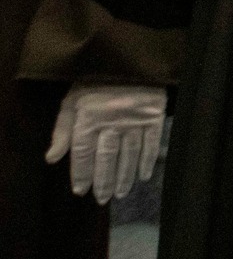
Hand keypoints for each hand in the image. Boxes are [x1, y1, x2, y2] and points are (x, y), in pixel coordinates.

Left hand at [45, 83, 165, 202]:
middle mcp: (111, 123)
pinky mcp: (154, 116)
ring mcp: (135, 120)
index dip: (81, 174)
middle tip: (102, 199)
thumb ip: (62, 130)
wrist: (128, 59)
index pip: (83, 154)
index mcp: (88, 118)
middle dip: (104, 181)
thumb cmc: (94, 81)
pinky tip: (143, 175)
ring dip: (125, 176)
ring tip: (121, 193)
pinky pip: (151, 143)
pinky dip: (147, 161)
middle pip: (107, 158)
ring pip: (129, 154)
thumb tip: (51, 159)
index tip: (81, 191)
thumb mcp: (71, 100)